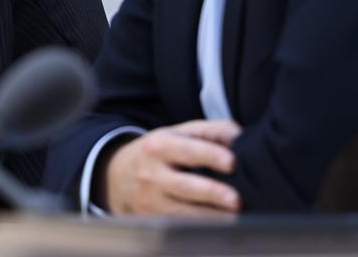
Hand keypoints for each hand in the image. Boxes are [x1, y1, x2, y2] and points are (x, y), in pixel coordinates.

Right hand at [103, 119, 242, 214]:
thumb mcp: (177, 133)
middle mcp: (151, 174)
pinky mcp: (152, 220)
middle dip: (212, 193)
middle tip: (236, 200)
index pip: (187, 151)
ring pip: (184, 213)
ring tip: (234, 216)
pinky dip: (202, 226)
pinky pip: (181, 226)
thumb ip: (211, 131)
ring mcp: (150, 200)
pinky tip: (220, 225)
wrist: (117, 176)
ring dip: (212, 216)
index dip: (211, 155)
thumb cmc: (158, 152)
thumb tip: (240, 137)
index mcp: (158, 146)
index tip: (232, 162)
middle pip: (184, 186)